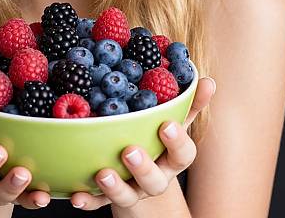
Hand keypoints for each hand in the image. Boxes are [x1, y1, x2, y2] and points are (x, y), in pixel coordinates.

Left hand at [69, 76, 215, 210]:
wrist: (142, 180)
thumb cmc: (158, 140)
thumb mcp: (174, 121)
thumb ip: (189, 103)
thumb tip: (208, 80)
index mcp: (171, 158)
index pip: (183, 154)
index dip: (176, 142)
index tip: (166, 125)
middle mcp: (155, 177)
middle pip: (154, 180)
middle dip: (143, 167)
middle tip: (129, 151)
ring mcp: (132, 190)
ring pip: (127, 194)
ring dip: (115, 187)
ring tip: (102, 173)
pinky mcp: (108, 200)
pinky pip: (98, 204)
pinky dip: (87, 201)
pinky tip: (76, 195)